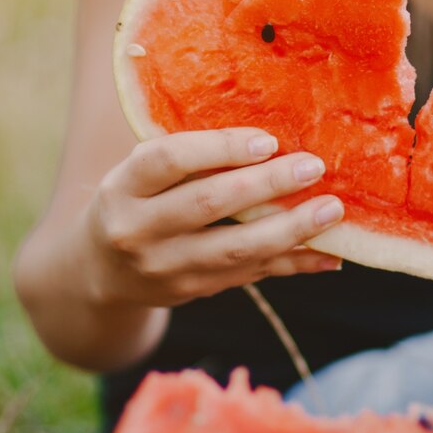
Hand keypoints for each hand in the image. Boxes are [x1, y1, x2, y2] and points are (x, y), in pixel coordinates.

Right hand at [86, 128, 344, 306]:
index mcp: (122, 187)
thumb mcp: (140, 174)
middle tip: (312, 167)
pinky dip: (293, 264)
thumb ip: (188, 158)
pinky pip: (251, 276)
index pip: (169, 160)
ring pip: (235, 249)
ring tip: (332, 210)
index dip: (220, 148)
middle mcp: (137, 230)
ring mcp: (164, 268)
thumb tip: (270, 140)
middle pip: (209, 203)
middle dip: (267, 183)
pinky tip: (330, 254)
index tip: (268, 140)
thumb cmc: (135, 202)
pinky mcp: (191, 292)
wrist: (100, 272)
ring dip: (291, 230)